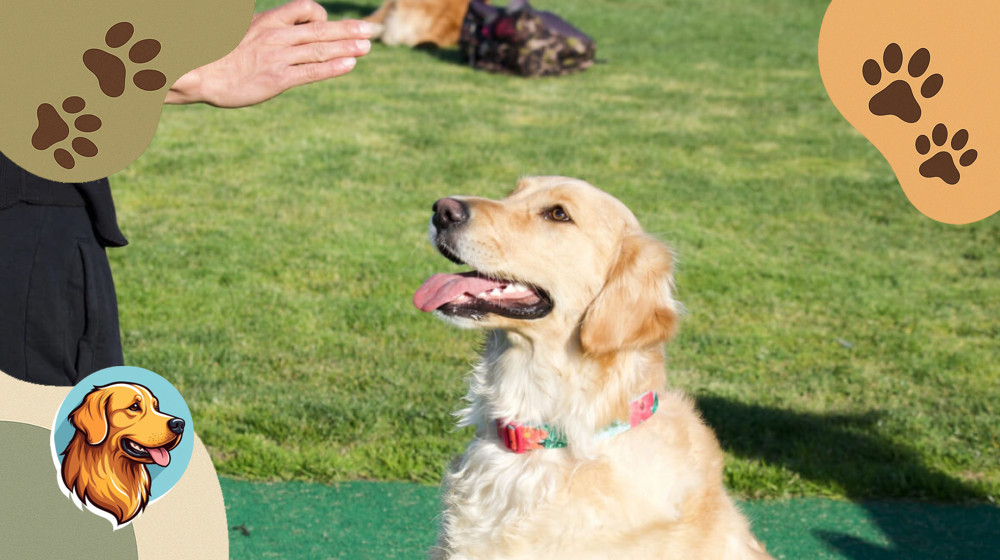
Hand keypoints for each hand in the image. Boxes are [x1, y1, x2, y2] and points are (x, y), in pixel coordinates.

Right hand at [165, 0, 373, 107]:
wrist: (198, 72)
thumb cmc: (216, 55)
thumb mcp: (241, 31)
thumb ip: (264, 30)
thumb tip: (281, 32)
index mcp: (267, 20)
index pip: (304, 8)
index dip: (322, 15)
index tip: (329, 26)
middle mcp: (276, 36)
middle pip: (320, 29)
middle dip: (348, 29)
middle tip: (370, 29)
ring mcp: (279, 58)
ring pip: (320, 49)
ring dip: (347, 47)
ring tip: (368, 46)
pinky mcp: (278, 79)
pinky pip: (311, 71)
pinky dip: (333, 67)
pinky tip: (350, 65)